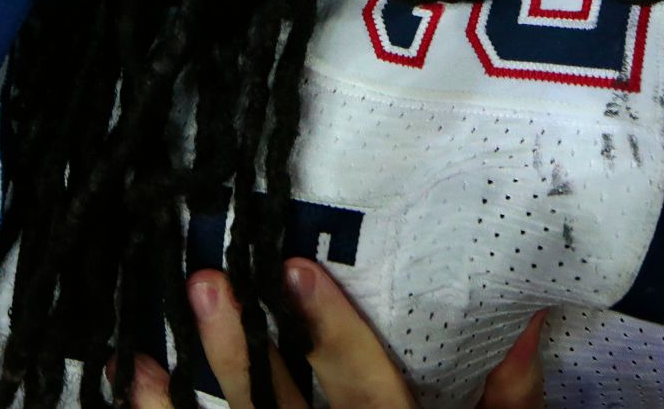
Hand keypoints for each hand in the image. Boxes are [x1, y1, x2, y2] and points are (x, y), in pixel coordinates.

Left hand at [126, 260, 545, 408]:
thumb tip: (523, 322)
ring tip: (152, 340)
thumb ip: (510, 403)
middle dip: (241, 347)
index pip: (366, 387)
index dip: (333, 332)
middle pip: (282, 407)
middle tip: (206, 283)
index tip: (296, 269)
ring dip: (189, 389)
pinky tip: (140, 381)